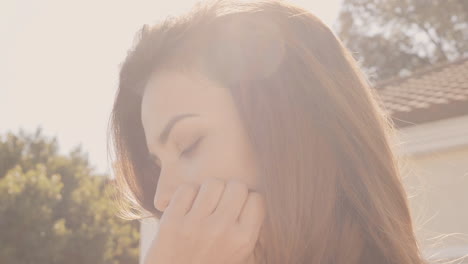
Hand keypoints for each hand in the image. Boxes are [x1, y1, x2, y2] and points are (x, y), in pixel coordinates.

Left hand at [143, 178, 265, 263]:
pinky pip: (186, 189)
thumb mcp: (241, 258)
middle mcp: (221, 230)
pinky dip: (188, 194)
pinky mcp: (171, 221)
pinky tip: (188, 207)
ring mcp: (195, 224)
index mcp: (242, 240)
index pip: (257, 198)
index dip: (248, 201)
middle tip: (222, 203)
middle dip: (231, 192)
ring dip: (209, 191)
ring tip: (205, 204)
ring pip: (212, 183)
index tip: (240, 208)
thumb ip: (251, 233)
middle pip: (237, 185)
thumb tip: (256, 204)